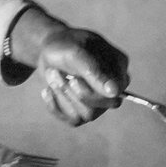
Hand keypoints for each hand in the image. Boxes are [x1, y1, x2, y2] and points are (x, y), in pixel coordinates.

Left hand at [8, 8, 127, 125]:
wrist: (48, 51)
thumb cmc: (65, 46)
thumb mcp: (76, 53)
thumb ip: (95, 72)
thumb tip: (115, 92)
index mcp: (118, 67)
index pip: (118, 90)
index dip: (97, 91)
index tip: (74, 80)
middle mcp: (112, 87)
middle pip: (107, 105)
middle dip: (79, 93)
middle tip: (58, 73)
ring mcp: (98, 101)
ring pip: (88, 115)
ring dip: (64, 95)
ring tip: (51, 74)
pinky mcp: (82, 111)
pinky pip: (73, 120)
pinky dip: (55, 105)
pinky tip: (47, 90)